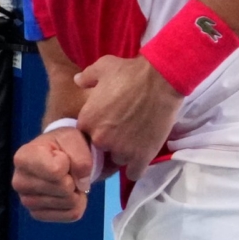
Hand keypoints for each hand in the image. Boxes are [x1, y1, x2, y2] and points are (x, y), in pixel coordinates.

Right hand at [12, 126, 93, 223]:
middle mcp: (19, 182)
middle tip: (67, 170)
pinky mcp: (38, 215)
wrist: (58, 155)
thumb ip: (81, 158)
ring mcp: (27, 202)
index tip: (61, 156)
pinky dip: (77, 204)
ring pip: (69, 203)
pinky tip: (66, 192)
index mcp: (23, 158)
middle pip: (64, 189)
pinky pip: (71, 214)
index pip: (56, 171)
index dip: (68, 163)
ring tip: (66, 179)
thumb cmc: (62, 145)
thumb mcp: (73, 139)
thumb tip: (82, 184)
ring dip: (76, 191)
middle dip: (74, 178)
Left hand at [73, 56, 180, 177]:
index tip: (108, 123)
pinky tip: (142, 156)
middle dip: (110, 142)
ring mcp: (120, 150)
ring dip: (125, 153)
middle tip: (124, 130)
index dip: (97, 129)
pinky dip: (137, 166)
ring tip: (137, 139)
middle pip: (100, 150)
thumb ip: (86, 77)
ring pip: (117, 160)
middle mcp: (100, 139)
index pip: (85, 135)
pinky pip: (134, 172)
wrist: (160, 79)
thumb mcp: (103, 67)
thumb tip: (77, 81)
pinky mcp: (141, 157)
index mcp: (86, 121)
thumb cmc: (130, 71)